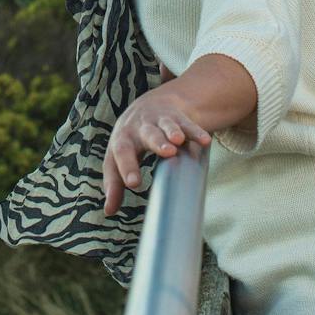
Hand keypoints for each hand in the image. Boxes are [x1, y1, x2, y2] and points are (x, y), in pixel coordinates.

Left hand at [101, 75, 211, 216]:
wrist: (153, 103)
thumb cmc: (132, 138)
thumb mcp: (119, 156)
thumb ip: (114, 182)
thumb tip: (109, 211)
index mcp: (123, 139)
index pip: (121, 153)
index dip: (126, 168)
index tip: (133, 184)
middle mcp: (140, 127)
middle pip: (146, 134)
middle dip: (155, 142)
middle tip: (165, 153)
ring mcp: (160, 120)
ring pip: (166, 125)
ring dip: (171, 133)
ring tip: (177, 142)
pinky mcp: (179, 118)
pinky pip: (188, 125)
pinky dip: (196, 132)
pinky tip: (205, 141)